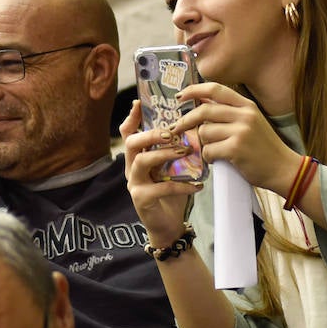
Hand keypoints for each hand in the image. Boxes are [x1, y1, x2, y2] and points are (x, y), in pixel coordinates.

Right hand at [120, 101, 201, 248]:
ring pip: (142, 161)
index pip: (128, 132)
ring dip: (164, 154)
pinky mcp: (141, 200)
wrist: (168, 225)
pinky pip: (160, 188)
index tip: (140, 102)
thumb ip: (175, 149)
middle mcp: (131, 168)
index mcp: (137, 157)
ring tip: (184, 151)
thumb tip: (194, 124)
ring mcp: (134, 184)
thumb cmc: (171, 192)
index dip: (132, 117)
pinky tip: (198, 185)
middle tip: (172, 131)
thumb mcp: (173, 167)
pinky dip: (181, 186)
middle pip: (132, 143)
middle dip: (151, 134)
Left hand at [172, 82, 301, 195]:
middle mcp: (244, 115)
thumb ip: (231, 113)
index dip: (194, 90)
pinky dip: (209, 158)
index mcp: (247, 105)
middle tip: (176, 129)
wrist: (283, 169)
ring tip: (214, 151)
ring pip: (205, 133)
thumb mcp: (252, 123)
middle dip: (186, 121)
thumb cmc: (264, 149)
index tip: (180, 96)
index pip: (215, 90)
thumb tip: (201, 106)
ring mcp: (241, 131)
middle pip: (204, 111)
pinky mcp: (236, 149)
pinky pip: (209, 150)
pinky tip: (218, 160)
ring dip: (204, 144)